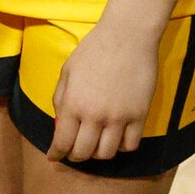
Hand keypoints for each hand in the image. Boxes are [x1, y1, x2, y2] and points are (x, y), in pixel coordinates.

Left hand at [46, 16, 161, 163]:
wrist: (127, 35)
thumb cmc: (94, 50)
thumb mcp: (67, 72)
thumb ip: (61, 99)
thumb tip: (59, 123)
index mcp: (72, 104)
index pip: (62, 142)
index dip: (56, 154)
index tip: (54, 157)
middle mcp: (94, 115)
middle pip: (83, 153)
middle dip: (76, 156)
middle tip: (76, 151)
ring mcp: (119, 117)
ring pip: (107, 154)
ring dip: (99, 153)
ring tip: (97, 143)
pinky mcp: (140, 115)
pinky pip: (131, 145)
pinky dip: (122, 146)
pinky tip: (118, 137)